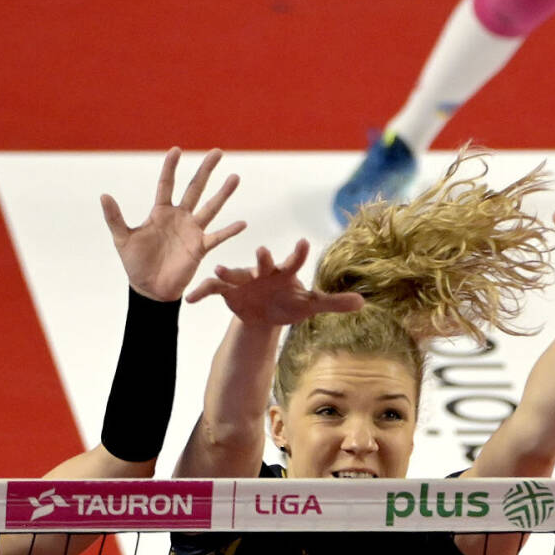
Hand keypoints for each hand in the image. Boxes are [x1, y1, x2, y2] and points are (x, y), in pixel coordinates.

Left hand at [102, 148, 247, 301]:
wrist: (150, 289)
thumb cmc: (136, 264)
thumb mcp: (122, 238)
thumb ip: (114, 217)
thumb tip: (104, 195)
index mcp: (160, 212)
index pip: (166, 184)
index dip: (170, 167)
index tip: (176, 150)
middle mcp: (179, 217)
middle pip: (195, 188)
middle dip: (206, 170)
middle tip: (217, 152)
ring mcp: (192, 231)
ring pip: (210, 207)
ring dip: (223, 193)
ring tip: (235, 177)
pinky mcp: (200, 248)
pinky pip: (217, 237)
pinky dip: (229, 231)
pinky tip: (242, 223)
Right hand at [185, 239, 363, 325]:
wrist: (264, 313)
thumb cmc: (289, 303)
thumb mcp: (311, 306)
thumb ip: (334, 303)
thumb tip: (364, 303)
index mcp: (284, 273)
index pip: (294, 261)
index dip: (299, 253)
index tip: (305, 241)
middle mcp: (263, 271)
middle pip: (263, 263)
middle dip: (262, 258)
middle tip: (262, 250)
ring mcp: (244, 279)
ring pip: (235, 273)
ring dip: (227, 271)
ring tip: (219, 270)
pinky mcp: (227, 290)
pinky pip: (212, 289)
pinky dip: (201, 292)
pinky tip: (190, 298)